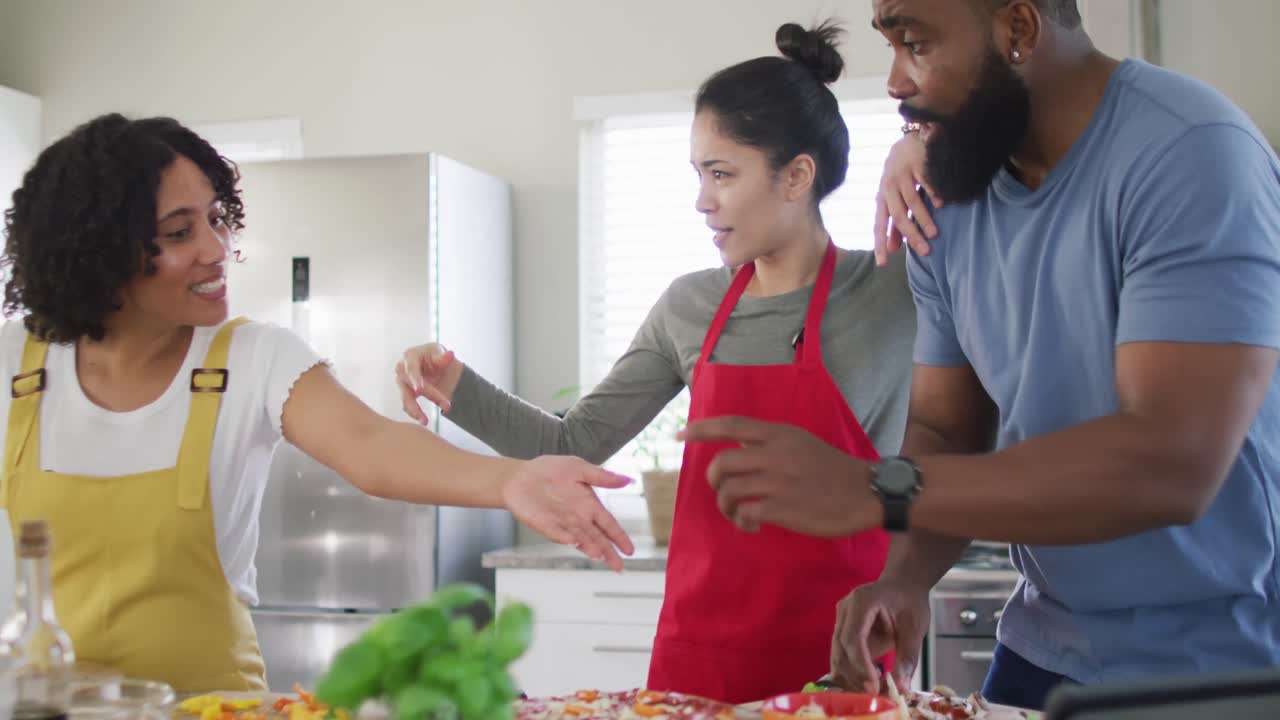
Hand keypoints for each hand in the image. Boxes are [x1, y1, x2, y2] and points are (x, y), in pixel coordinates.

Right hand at [396, 342, 464, 420]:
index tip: (419, 389)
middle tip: (447, 405)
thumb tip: (450, 355)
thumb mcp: (438, 352)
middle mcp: (402, 370)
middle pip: (413, 385)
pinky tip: (423, 420)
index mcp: (409, 356)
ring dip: (416, 411)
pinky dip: (414, 413)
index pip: (411, 368)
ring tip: (425, 421)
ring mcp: (402, 383)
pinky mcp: (405, 393)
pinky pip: (407, 405)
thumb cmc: (432, 355)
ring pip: (406, 398)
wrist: (429, 363)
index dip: (415, 379)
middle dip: (431, 396)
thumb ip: (443, 357)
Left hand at [502, 455, 636, 571]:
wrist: (519, 476)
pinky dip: (564, 537)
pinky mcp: (543, 525)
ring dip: (588, 546)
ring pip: (579, 538)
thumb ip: (602, 477)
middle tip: (618, 567)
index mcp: (589, 505)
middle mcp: (578, 518)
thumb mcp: (579, 468)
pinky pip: (556, 533)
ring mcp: (561, 523)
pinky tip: (573, 542)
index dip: (619, 537)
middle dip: (608, 552)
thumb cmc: (549, 471)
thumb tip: (628, 480)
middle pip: (597, 538)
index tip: (629, 550)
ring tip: (599, 555)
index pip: (608, 524)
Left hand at [677, 416, 879, 536]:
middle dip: (713, 481)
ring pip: (728, 491)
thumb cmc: (831, 468)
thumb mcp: (800, 443)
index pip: (731, 425)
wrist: (865, 492)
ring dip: (725, 506)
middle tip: (723, 491)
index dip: (701, 429)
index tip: (679, 434)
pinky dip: (741, 522)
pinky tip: (752, 526)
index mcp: (779, 434)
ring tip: (738, 514)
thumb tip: (737, 449)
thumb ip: (769, 443)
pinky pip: (744, 514)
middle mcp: (775, 454)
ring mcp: (777, 482)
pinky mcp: (782, 509)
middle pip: (721, 464)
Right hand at [830, 579, 929, 695]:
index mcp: (862, 602)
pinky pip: (841, 654)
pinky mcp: (842, 631)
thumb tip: (901, 688)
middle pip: (841, 648)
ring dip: (850, 676)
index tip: (873, 685)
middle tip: (873, 695)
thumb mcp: (915, 627)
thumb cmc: (910, 601)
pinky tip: (862, 685)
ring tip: (870, 693)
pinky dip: (849, 672)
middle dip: (854, 675)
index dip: (860, 664)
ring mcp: (841, 620)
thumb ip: (907, 657)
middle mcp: (845, 610)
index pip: (853, 637)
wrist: (902, 584)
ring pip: (837, 654)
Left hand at [874, 133, 940, 265]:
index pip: (879, 224)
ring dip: (923, 218)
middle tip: (925, 251)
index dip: (880, 242)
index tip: (882, 263)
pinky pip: (925, 180)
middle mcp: (889, 186)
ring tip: (934, 234)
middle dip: (910, 235)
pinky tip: (941, 204)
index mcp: (882, 198)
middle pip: (898, 214)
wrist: (909, 142)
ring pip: (911, 200)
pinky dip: (933, 192)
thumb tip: (891, 250)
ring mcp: (903, 173)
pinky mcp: (917, 162)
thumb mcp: (894, 199)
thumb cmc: (901, 177)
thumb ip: (894, 224)